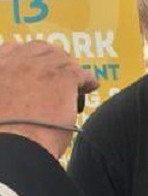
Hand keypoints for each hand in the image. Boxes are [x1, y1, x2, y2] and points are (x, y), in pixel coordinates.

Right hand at [0, 41, 97, 157]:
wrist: (10, 146)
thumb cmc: (0, 135)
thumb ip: (3, 95)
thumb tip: (16, 101)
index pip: (11, 48)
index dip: (26, 57)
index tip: (33, 66)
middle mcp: (14, 62)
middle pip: (40, 49)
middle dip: (52, 58)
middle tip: (59, 72)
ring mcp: (39, 68)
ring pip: (63, 60)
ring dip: (70, 69)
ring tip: (76, 81)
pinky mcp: (62, 78)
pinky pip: (82, 74)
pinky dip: (88, 80)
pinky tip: (89, 87)